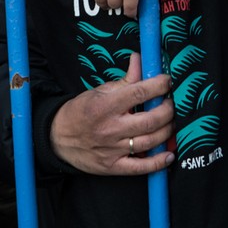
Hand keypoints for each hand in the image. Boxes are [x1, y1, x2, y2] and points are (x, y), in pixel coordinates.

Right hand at [50, 53, 174, 174]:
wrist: (57, 138)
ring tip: (170, 123)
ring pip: (151, 141)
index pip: (139, 92)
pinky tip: (169, 155)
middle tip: (170, 104)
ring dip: (168, 131)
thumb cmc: (81, 112)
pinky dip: (158, 163)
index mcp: (106, 106)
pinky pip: (141, 168)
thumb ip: (125, 80)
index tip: (167, 81)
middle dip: (168, 110)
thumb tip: (140, 60)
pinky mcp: (113, 166)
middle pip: (151, 120)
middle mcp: (111, 128)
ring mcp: (113, 149)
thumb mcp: (99, 92)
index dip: (159, 85)